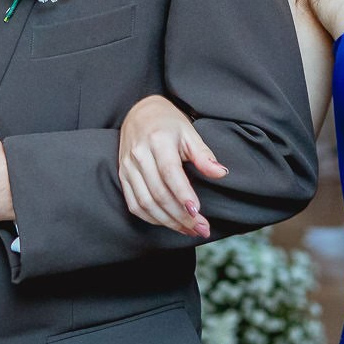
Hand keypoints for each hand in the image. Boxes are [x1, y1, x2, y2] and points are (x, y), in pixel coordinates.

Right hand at [118, 95, 223, 238]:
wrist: (140, 114)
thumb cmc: (169, 124)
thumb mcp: (190, 133)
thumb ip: (204, 155)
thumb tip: (221, 173)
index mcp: (158, 140)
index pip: (169, 172)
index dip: (183, 194)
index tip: (197, 212)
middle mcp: (139, 155)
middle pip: (158, 193)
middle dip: (181, 216)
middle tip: (201, 228)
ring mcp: (128, 167)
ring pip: (146, 203)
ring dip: (168, 222)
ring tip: (189, 230)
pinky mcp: (122, 176)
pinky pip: (134, 204)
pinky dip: (152, 218)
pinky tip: (169, 223)